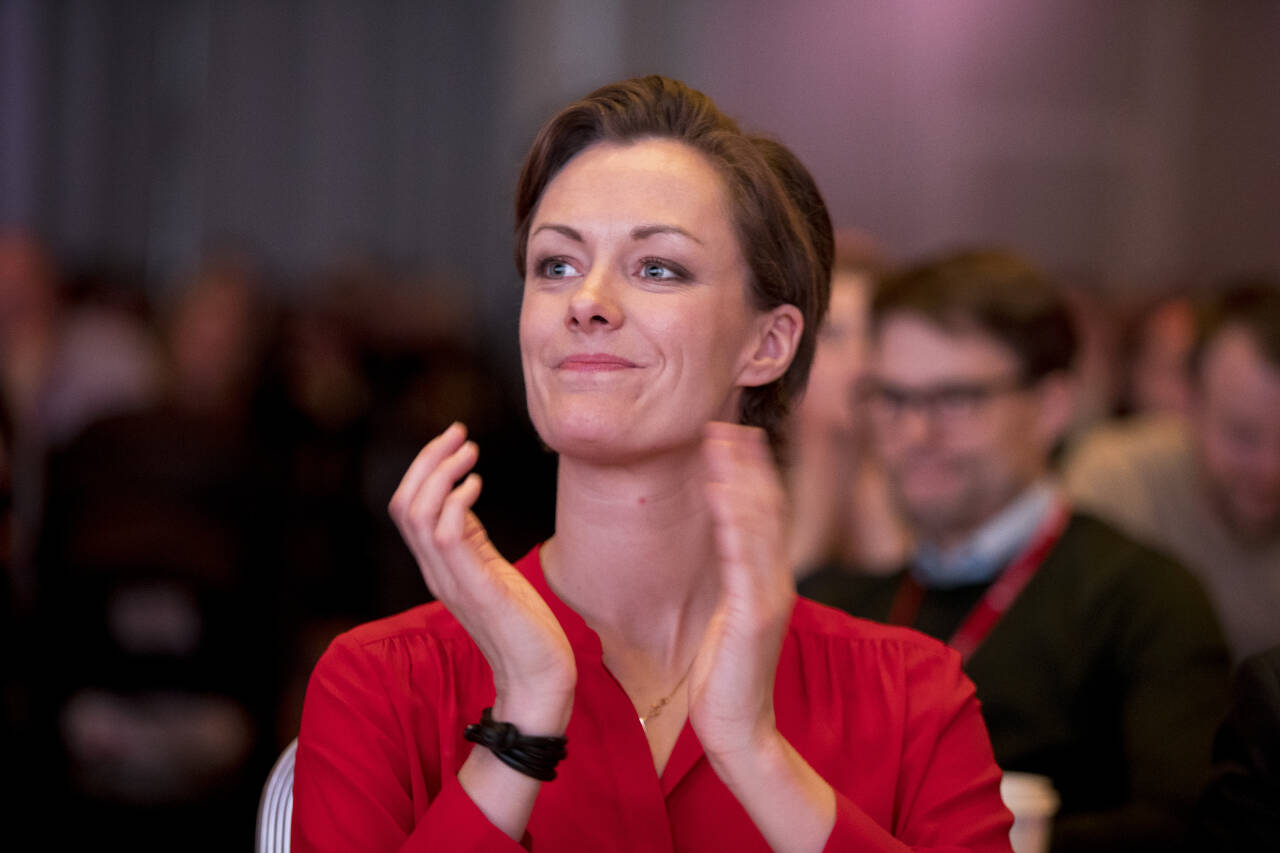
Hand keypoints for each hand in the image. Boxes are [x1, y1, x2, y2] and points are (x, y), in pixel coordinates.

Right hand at [388, 423, 574, 732]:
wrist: (538, 677)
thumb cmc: (522, 625)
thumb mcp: (490, 570)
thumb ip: (471, 539)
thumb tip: (463, 494)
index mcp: (438, 567)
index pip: (407, 508)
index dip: (422, 468)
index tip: (453, 439)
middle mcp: (436, 572)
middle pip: (404, 504)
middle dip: (427, 460)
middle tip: (459, 434)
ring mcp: (452, 581)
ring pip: (418, 514)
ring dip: (442, 473)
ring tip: (470, 452)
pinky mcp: (476, 587)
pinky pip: (447, 535)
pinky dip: (457, 501)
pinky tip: (477, 485)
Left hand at [687, 421, 795, 760]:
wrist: (739, 728)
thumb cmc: (724, 678)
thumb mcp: (728, 618)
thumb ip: (731, 582)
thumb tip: (721, 548)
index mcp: (768, 580)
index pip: (766, 514)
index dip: (752, 473)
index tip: (733, 436)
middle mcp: (775, 581)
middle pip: (767, 508)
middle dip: (746, 464)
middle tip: (725, 424)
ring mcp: (768, 596)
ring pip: (758, 524)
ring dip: (738, 480)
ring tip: (720, 445)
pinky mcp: (755, 614)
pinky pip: (743, 558)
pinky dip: (733, 522)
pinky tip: (720, 494)